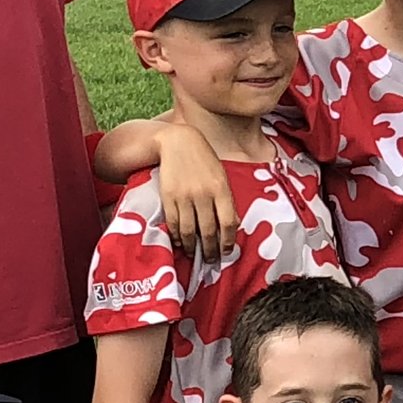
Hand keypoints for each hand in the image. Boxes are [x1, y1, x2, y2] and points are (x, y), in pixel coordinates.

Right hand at [156, 125, 238, 261]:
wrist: (178, 143)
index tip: (227, 251)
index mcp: (221, 189)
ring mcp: (184, 196)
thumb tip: (234, 225)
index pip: (228, 222)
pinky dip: (176, 236)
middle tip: (210, 260)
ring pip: (189, 230)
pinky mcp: (168, 197)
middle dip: (209, 249)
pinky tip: (179, 242)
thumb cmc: (204, 160)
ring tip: (194, 254)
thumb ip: (227, 200)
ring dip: (191, 246)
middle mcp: (203, 194)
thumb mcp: (222, 176)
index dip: (228, 241)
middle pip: (208, 230)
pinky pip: (173, 222)